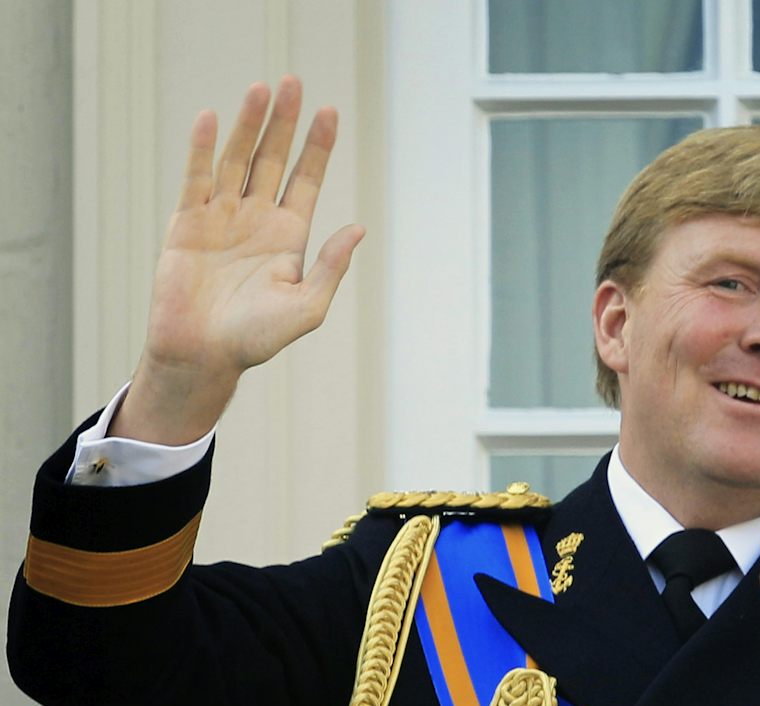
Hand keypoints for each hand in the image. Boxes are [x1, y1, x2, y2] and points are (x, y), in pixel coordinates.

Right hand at [120, 76, 364, 443]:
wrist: (203, 355)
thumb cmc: (256, 339)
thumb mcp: (307, 306)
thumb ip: (331, 266)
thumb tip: (359, 228)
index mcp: (289, 236)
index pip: (306, 179)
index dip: (317, 146)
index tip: (330, 113)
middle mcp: (256, 219)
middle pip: (271, 158)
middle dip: (283, 123)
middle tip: (293, 83)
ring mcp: (221, 218)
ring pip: (236, 160)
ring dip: (248, 125)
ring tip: (261, 89)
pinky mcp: (187, 223)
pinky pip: (196, 178)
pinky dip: (202, 149)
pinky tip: (211, 119)